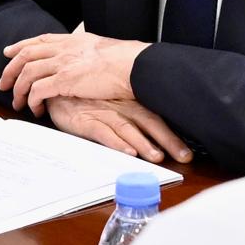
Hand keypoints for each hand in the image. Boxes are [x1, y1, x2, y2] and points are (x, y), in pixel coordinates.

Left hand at [0, 27, 145, 111]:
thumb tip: (86, 52)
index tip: (9, 52)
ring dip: (19, 89)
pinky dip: (33, 100)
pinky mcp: (64, 81)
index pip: (39, 40)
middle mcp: (63, 49)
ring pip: (28, 73)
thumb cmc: (125, 61)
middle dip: (10, 70)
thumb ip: (88, 49)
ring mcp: (62, 64)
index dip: (21, 46)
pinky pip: (38, 90)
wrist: (134, 66)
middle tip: (3, 83)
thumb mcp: (101, 47)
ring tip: (17, 103)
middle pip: (26, 56)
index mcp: (72, 40)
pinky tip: (36, 109)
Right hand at [49, 94, 190, 166]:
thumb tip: (155, 135)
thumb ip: (132, 115)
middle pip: (149, 123)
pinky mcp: (86, 121)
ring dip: (144, 144)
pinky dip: (117, 143)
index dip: (173, 134)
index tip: (188, 152)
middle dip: (168, 141)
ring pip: (128, 129)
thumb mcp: (113, 101)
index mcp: (130, 102)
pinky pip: (103, 133)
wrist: (57, 87)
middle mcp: (121, 107)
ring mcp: (104, 113)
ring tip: (157, 157)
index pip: (156, 117)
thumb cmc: (87, 97)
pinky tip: (127, 152)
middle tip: (184, 156)